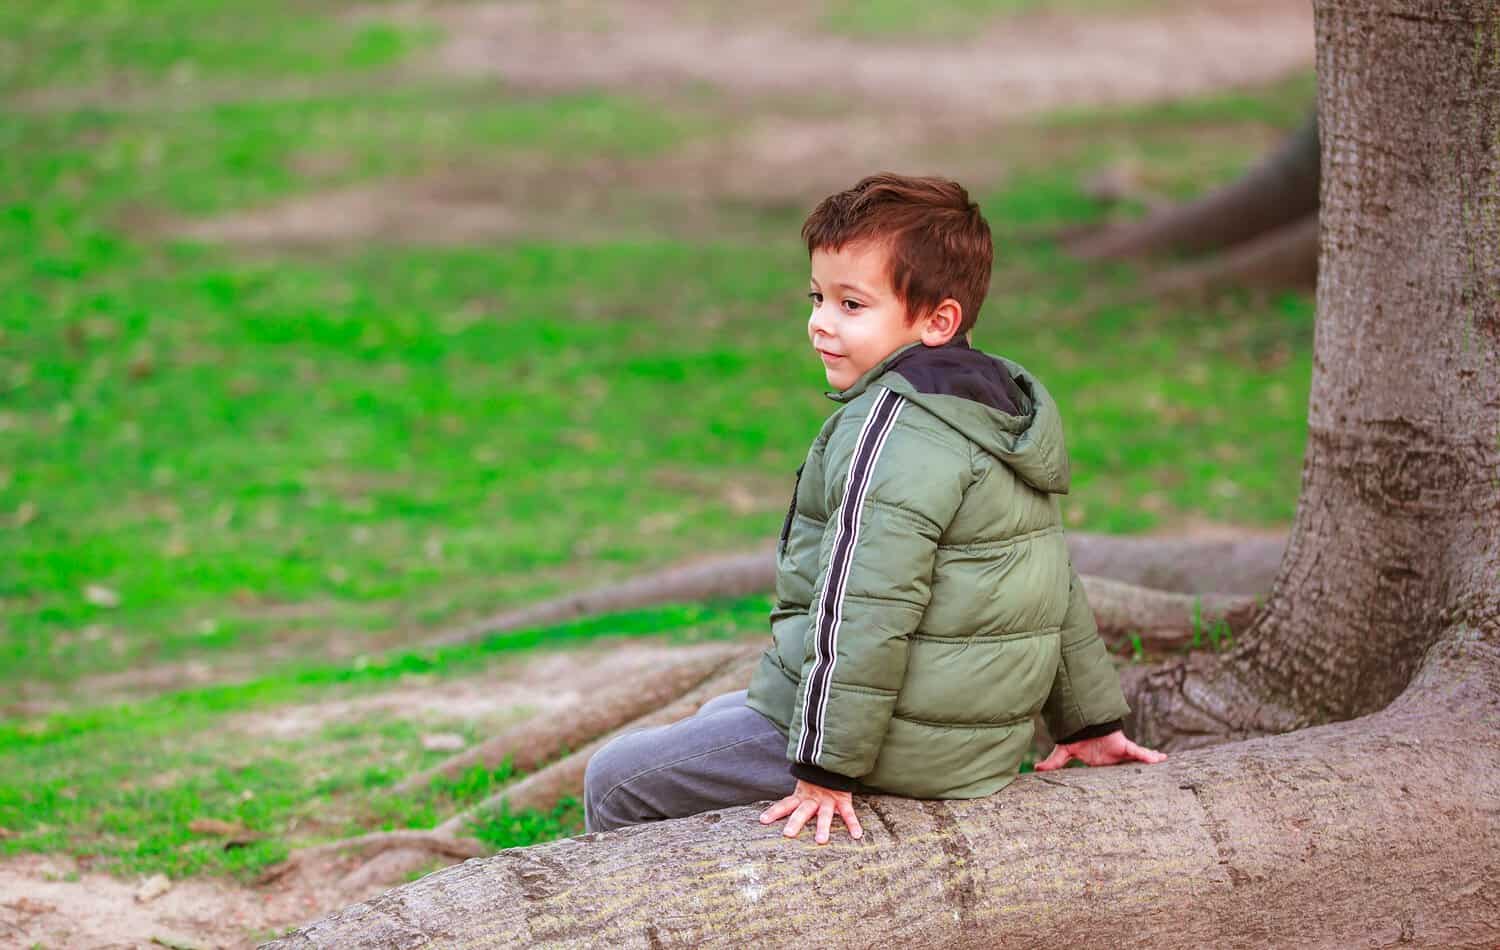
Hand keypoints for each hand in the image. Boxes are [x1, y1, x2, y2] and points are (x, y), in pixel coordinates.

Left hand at [759, 779, 863, 843]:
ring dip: (823, 827)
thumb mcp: (803, 787)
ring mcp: (828, 800)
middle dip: (795, 822)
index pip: (785, 804)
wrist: (833, 763)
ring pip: (825, 814)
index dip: (774, 811)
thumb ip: (794, 799)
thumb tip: (772, 808)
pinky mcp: (843, 800)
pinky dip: (853, 824)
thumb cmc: (816, 781)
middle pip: (802, 811)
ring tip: (821, 841)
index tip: (763, 820)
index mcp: (801, 796)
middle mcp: (812, 799)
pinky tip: (857, 835)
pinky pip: (848, 813)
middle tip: (788, 834)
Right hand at [1035, 730, 1166, 769]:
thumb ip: (1055, 762)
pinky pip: (1139, 752)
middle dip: (1140, 768)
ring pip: (1138, 759)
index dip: (1119, 778)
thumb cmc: (1075, 735)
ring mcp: (1120, 752)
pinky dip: (1149, 756)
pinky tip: (1160, 759)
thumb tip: (1036, 768)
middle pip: (1129, 765)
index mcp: (1101, 763)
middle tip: (1151, 777)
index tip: (1126, 787)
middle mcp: (1113, 758)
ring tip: (1162, 762)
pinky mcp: (1124, 746)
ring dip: (1150, 761)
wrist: (1082, 722)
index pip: (1112, 772)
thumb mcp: (1066, 752)